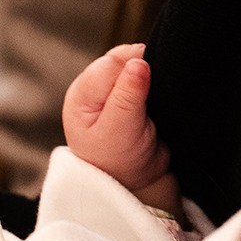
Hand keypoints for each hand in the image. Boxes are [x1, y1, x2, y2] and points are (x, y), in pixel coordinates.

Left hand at [63, 45, 182, 213]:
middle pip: (123, 59)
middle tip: (152, 97)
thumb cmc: (118, 163)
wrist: (135, 182)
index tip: (150, 84)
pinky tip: (159, 97)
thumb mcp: (120, 131)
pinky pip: (145, 76)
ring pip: (136, 64)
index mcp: (82, 95)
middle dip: (142, 70)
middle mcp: (94, 88)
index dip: (133, 68)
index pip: (110, 64)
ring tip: (155, 100)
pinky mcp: (129, 93)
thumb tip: (138, 63)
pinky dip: (155, 82)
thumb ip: (127, 97)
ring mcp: (112, 90)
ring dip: (150, 76)